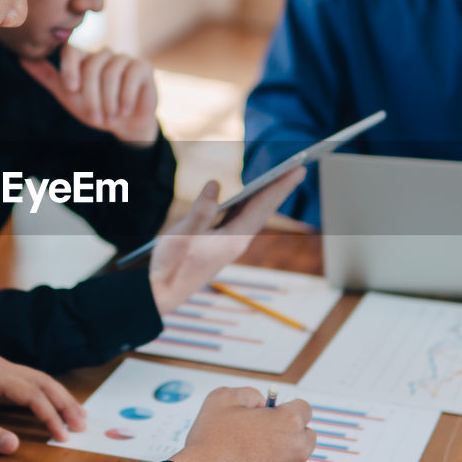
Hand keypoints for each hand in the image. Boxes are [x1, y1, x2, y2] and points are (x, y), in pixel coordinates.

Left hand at [0, 355, 86, 453]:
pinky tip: (56, 405)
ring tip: (79, 417)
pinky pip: (29, 381)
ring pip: (38, 378)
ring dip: (59, 397)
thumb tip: (15, 446)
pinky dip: (46, 393)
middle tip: (83, 426)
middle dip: (64, 403)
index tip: (64, 436)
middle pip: (42, 381)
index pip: (31, 393)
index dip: (50, 415)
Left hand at [19, 44, 159, 145]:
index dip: (69, 68)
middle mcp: (103, 54)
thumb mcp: (68, 96)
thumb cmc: (97, 109)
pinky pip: (132, 75)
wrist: (125, 125)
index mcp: (84, 59)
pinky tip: (124, 109)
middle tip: (95, 116)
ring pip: (112, 72)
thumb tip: (23, 59)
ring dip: (109, 99)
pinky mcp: (142, 66)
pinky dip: (126, 96)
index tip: (70, 90)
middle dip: (91, 95)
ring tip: (110, 116)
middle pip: (92, 65)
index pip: (71, 50)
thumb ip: (49, 77)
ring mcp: (124, 58)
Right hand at [148, 168, 305, 314]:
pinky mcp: (219, 246)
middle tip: (297, 169)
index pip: (262, 206)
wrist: (163, 293)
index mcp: (234, 239)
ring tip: (278, 178)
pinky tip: (247, 196)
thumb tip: (215, 183)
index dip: (280, 185)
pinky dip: (248, 205)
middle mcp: (237, 242)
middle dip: (279, 188)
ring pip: (252, 215)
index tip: (298, 169)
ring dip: (265, 196)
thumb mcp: (184, 234)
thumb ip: (202, 209)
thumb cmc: (171, 265)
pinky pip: (240, 220)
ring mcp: (229, 245)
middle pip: (263, 210)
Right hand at [170, 387, 315, 461]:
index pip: (303, 408)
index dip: (285, 408)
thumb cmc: (212, 445)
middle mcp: (296, 449)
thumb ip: (248, 394)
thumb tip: (258, 402)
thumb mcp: (223, 398)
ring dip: (281, 454)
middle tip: (263, 432)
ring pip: (295, 459)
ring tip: (252, 453)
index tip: (274, 412)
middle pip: (305, 435)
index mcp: (288, 422)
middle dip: (289, 432)